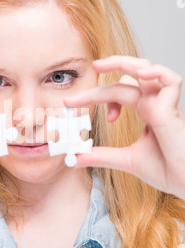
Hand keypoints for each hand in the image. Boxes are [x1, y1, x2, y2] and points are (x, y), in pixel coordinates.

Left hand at [64, 55, 184, 199]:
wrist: (184, 183)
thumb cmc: (166, 169)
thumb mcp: (125, 159)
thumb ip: (101, 156)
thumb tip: (75, 158)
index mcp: (146, 110)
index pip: (119, 91)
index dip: (96, 95)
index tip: (73, 106)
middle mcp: (154, 103)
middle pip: (127, 77)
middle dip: (102, 76)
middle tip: (79, 84)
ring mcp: (164, 104)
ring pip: (146, 70)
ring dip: (123, 63)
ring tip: (100, 65)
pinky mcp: (173, 110)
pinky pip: (171, 80)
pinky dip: (156, 72)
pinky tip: (138, 76)